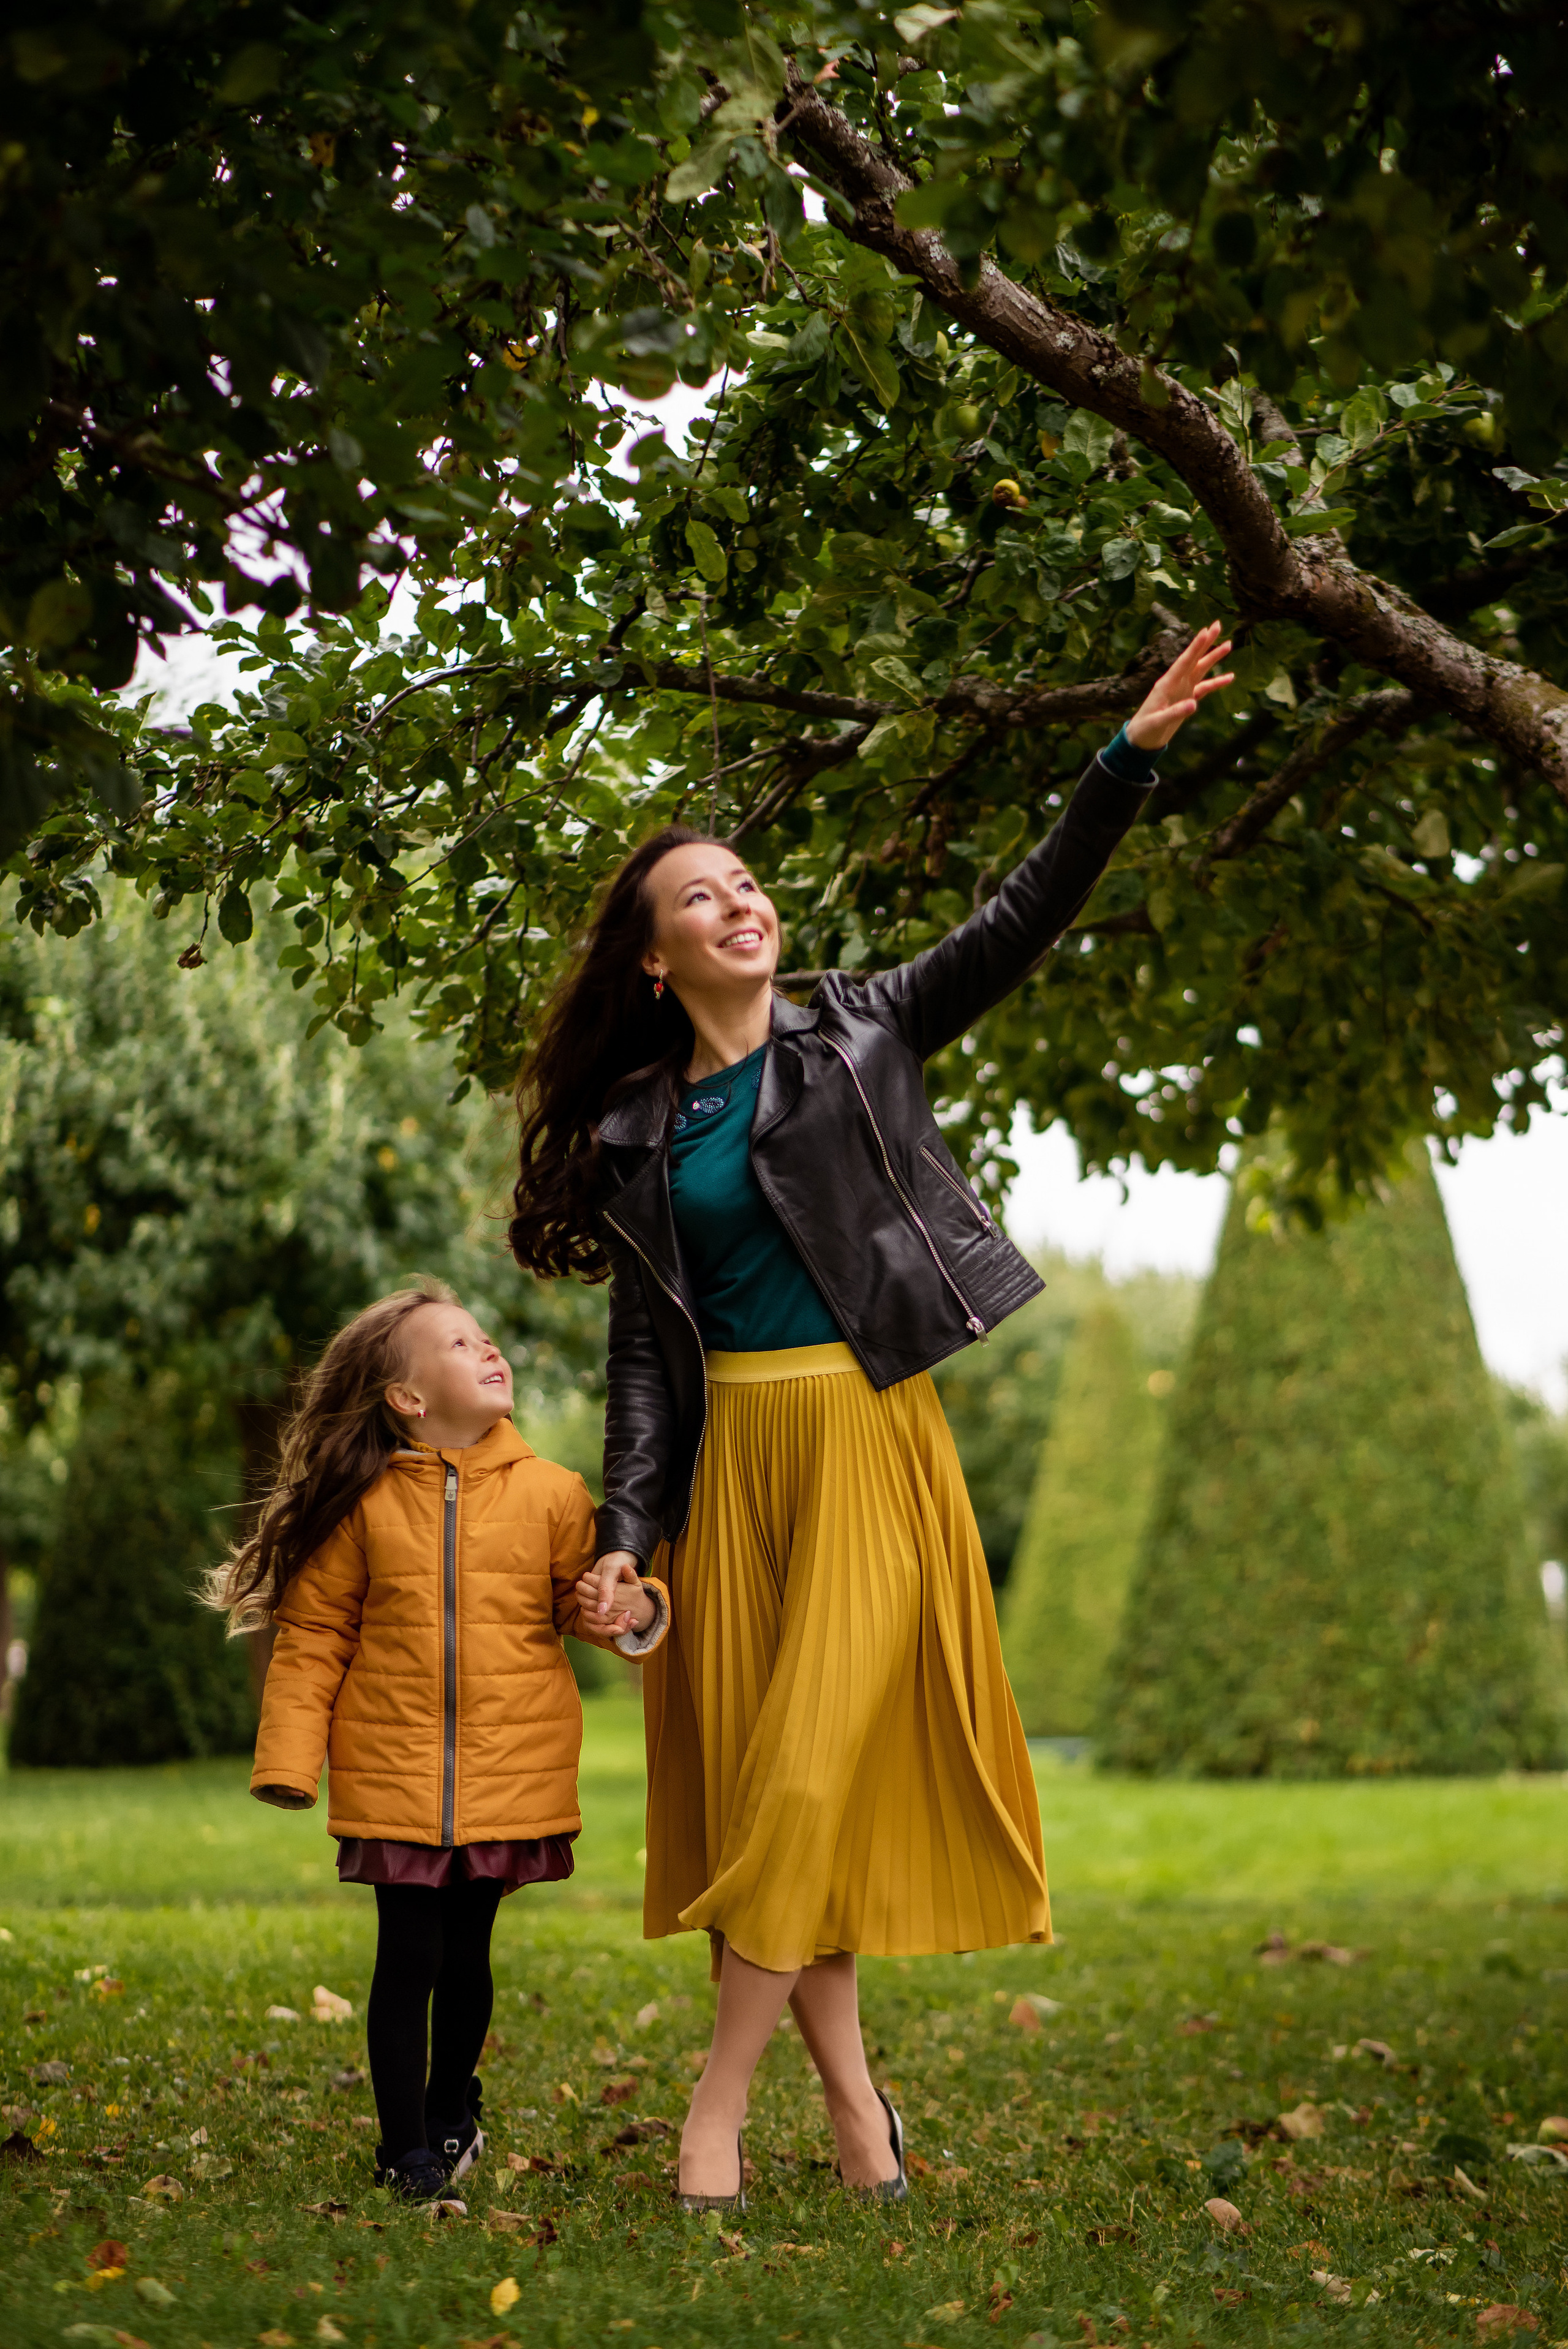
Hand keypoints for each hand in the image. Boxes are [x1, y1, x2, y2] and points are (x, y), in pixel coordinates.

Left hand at [575, 1551, 654, 1636]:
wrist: (639, 1610)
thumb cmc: (634, 1594)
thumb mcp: (635, 1583)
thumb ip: (630, 1575)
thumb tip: (626, 1566)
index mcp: (618, 1593)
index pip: (598, 1583)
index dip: (589, 1578)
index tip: (586, 1575)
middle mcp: (612, 1604)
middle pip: (590, 1594)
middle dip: (582, 1588)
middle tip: (579, 1584)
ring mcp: (608, 1614)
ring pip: (587, 1605)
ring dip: (581, 1598)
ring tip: (578, 1592)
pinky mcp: (605, 1622)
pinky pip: (590, 1618)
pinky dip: (584, 1611)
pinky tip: (583, 1605)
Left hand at [1125, 621, 1234, 749]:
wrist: (1140, 740)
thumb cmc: (1145, 730)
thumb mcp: (1158, 723)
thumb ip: (1175, 713)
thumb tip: (1194, 704)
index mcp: (1166, 684)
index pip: (1184, 662)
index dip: (1196, 647)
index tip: (1206, 631)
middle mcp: (1175, 683)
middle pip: (1194, 659)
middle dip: (1206, 642)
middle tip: (1218, 625)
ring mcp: (1182, 690)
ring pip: (1200, 670)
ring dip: (1213, 658)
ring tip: (1228, 644)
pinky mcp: (1187, 699)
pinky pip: (1205, 688)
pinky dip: (1217, 683)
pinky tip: (1230, 677)